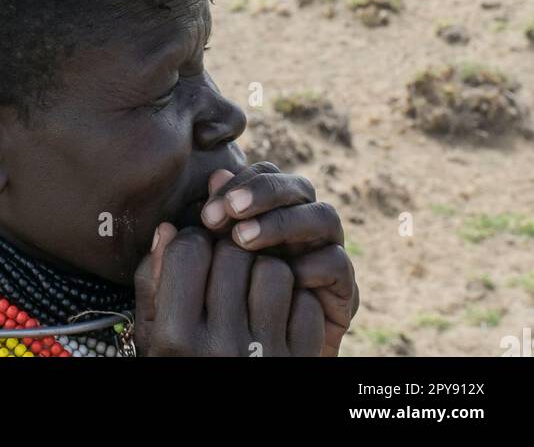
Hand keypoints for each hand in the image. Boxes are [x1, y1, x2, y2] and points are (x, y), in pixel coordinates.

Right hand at [133, 225, 324, 356]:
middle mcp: (220, 348)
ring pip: (274, 271)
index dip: (192, 241)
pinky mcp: (299, 361)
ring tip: (250, 289)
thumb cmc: (181, 369)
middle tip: (223, 270)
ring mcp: (264, 356)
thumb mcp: (153, 337)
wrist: (224, 432)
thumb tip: (169, 227)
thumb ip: (152, 282)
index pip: (190, 250)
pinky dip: (294, 303)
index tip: (193, 253)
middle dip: (227, 252)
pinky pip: (305, 304)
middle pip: (233, 254)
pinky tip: (275, 316)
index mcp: (176, 339)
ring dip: (263, 272)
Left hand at [201, 163, 358, 354]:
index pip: (262, 175)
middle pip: (296, 186)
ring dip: (283, 222)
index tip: (207, 212)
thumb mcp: (201, 276)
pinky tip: (284, 277)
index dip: (237, 184)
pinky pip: (337, 263)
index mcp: (270, 213)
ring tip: (244, 238)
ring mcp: (325, 253)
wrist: (259, 364)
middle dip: (262, 193)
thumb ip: (197, 241)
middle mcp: (302, 226)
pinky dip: (313, 264)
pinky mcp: (343, 289)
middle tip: (230, 211)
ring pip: (323, 215)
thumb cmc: (223, 316)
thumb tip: (197, 194)